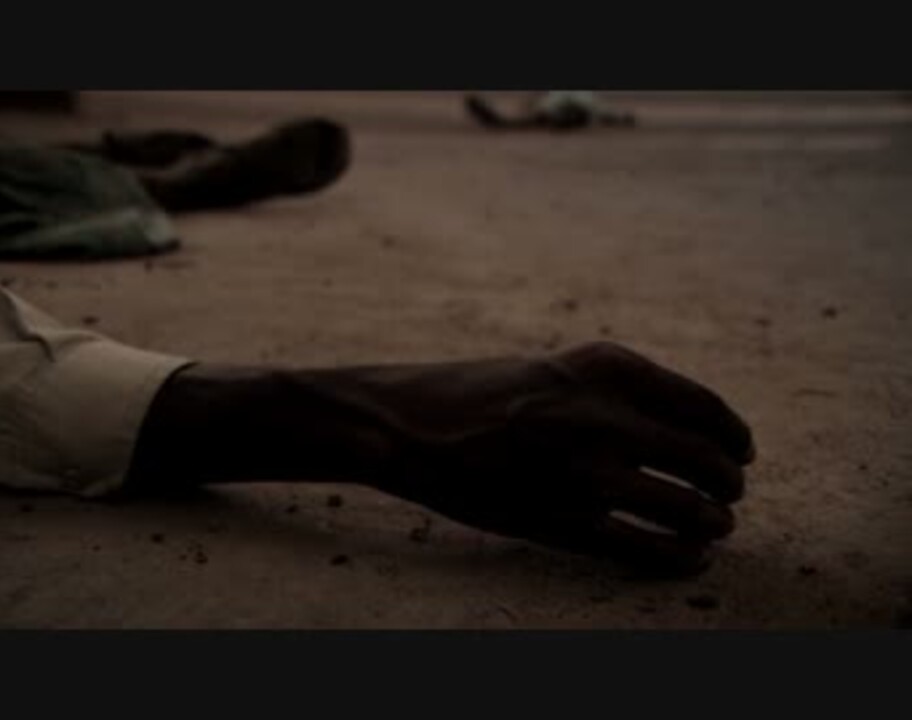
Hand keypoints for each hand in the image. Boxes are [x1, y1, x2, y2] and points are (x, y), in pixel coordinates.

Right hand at [310, 342, 754, 574]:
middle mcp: (601, 416)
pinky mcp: (559, 521)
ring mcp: (582, 472)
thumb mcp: (555, 370)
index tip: (743, 450)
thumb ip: (618, 391)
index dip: (734, 434)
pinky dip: (678, 558)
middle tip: (731, 492)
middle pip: (703, 458)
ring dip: (713, 522)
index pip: (703, 405)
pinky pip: (641, 548)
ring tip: (718, 527)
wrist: (409, 424)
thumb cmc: (481, 393)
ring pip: (684, 508)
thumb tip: (686, 429)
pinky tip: (691, 560)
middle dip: (729, 481)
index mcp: (604, 368)